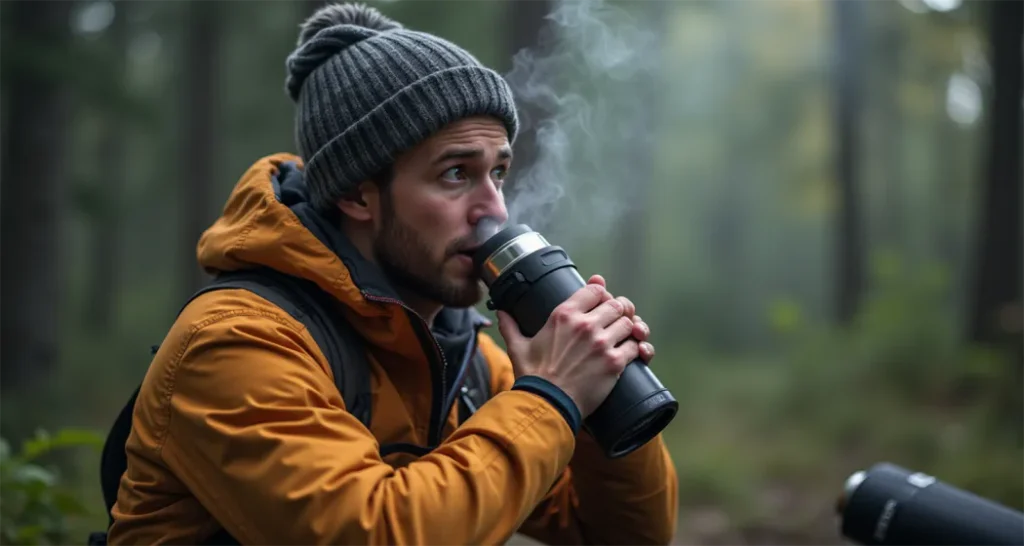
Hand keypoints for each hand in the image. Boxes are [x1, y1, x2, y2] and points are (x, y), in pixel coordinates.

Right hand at [496, 274, 652, 416]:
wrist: (546, 404)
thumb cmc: (532, 376)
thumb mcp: (518, 347)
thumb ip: (510, 326)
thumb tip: (501, 313)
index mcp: (564, 315)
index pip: (595, 290)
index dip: (603, 293)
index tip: (604, 300)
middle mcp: (586, 325)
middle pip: (617, 304)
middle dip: (621, 310)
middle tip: (620, 319)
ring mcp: (602, 343)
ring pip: (630, 324)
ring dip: (632, 329)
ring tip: (630, 336)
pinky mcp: (615, 363)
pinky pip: (637, 347)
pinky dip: (640, 349)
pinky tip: (639, 352)